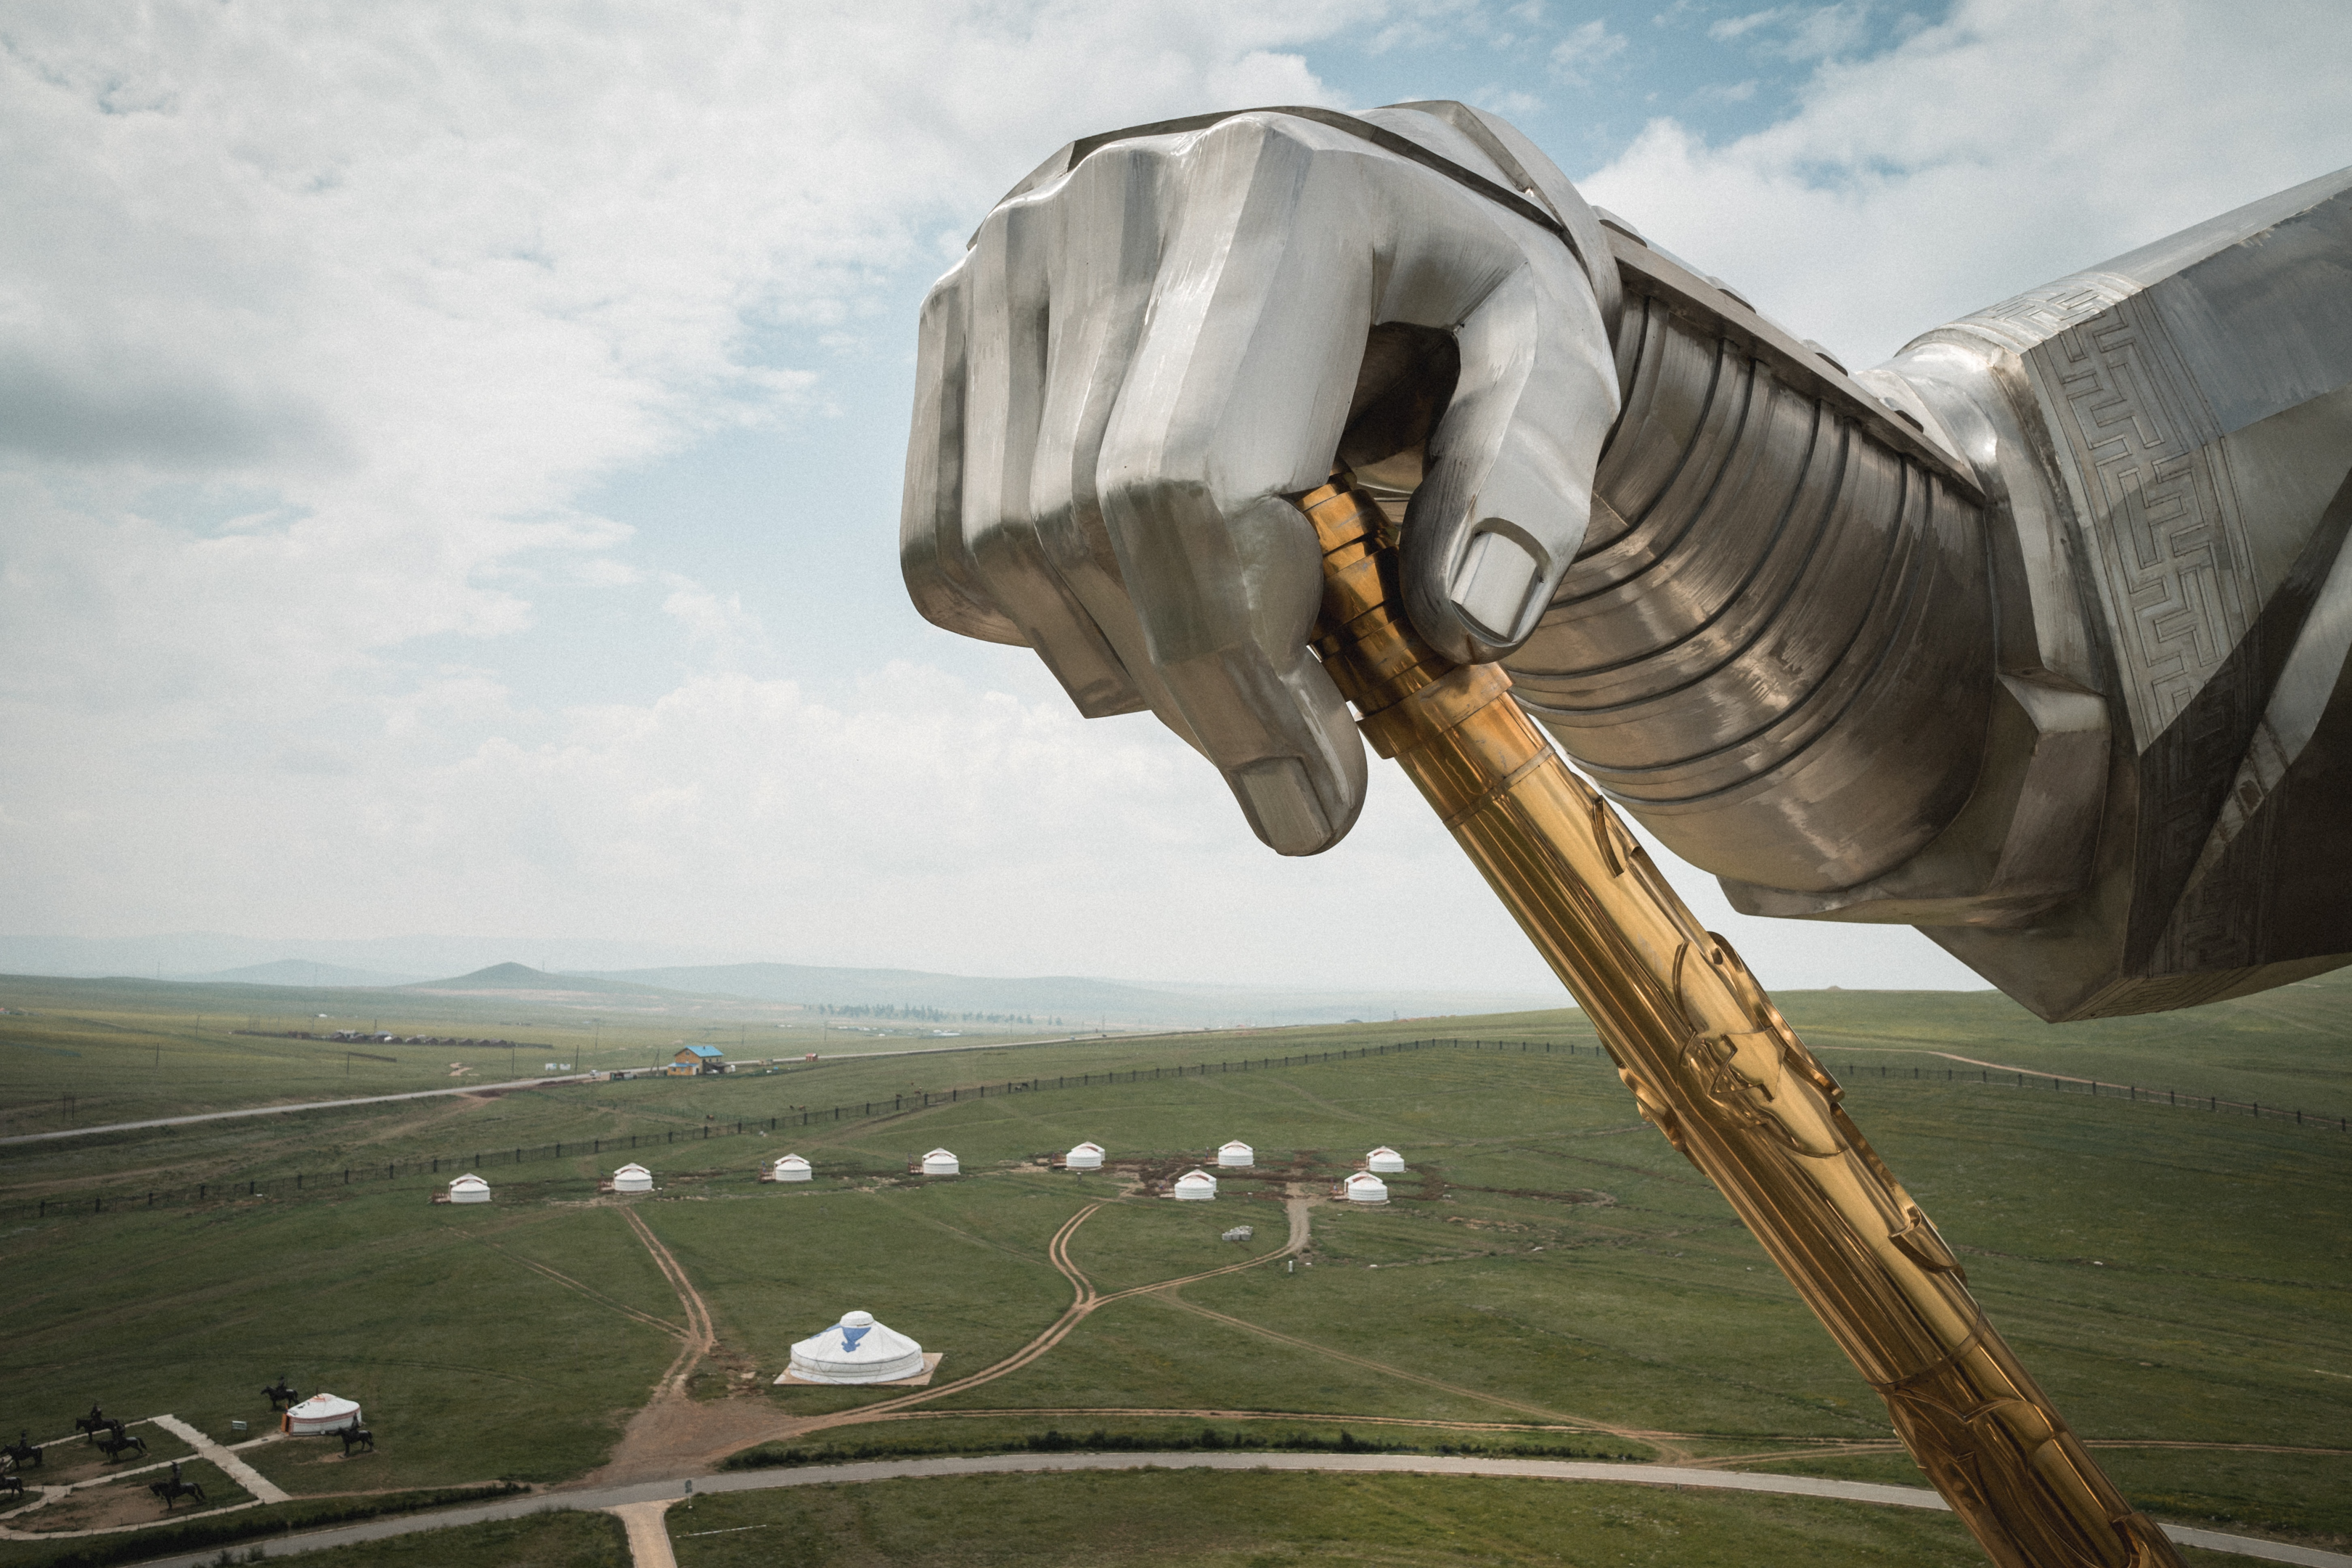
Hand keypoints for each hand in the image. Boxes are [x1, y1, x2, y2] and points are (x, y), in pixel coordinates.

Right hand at [901, 104, 1620, 853]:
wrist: (1362, 185)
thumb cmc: (1466, 287)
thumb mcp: (1559, 355)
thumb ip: (1531, 481)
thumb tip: (1463, 629)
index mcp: (1272, 193)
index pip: (1188, 479)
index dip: (1240, 673)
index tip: (1319, 803)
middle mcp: (1106, 205)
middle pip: (1089, 530)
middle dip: (1197, 699)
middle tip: (1298, 779)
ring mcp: (1007, 258)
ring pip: (1005, 554)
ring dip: (1125, 672)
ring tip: (1241, 669)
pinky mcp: (954, 318)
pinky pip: (943, 548)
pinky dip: (1039, 625)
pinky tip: (1148, 599)